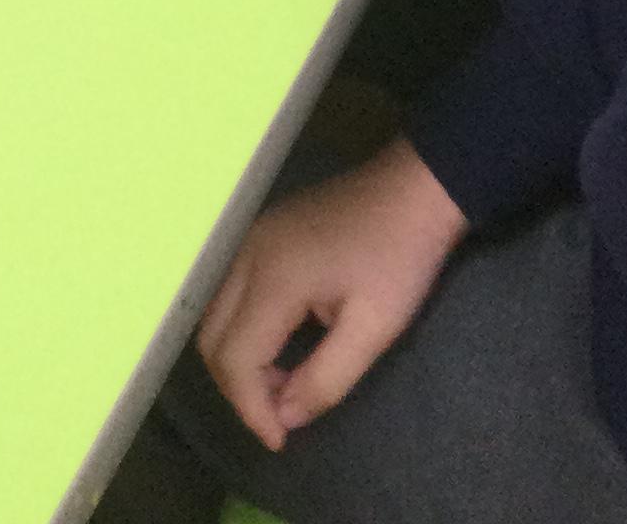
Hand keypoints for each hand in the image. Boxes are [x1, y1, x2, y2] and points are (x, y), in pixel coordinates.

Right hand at [197, 141, 468, 450]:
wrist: (415, 186)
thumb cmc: (400, 257)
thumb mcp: (374, 328)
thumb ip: (325, 379)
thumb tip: (286, 416)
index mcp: (274, 278)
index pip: (234, 359)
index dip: (251, 409)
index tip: (281, 440)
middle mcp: (248, 254)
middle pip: (212, 339)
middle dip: (239, 388)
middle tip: (281, 416)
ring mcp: (252, 239)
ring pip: (215, 316)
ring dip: (239, 360)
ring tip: (285, 386)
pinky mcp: (262, 234)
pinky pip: (230, 294)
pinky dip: (243, 332)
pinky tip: (281, 347)